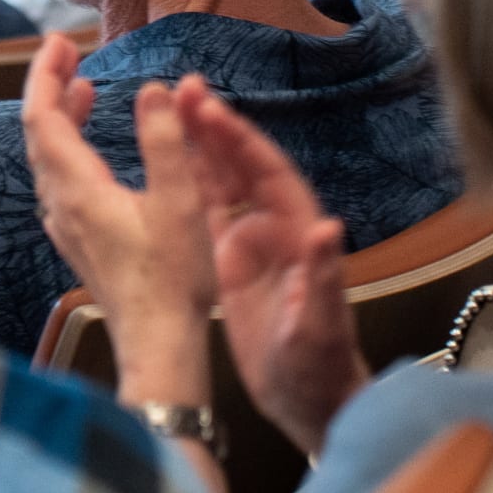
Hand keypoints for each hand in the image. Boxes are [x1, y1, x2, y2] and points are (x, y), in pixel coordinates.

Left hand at [18, 36, 211, 404]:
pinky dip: (71, 148)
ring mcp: (67, 226)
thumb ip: (164, 141)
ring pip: (48, 158)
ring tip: (84, 88)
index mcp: (78, 189)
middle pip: (39, 133)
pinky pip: (60, 180)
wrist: (160, 344)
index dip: (45, 73)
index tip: (60, 42)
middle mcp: (61, 205)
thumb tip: (153, 89)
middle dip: (52, 87)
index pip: (41, 115)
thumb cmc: (172, 280)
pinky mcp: (80, 241)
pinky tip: (92, 148)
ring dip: (61, 117)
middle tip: (70, 53)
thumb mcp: (178, 202)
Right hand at [177, 83, 362, 455]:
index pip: (270, 173)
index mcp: (299, 233)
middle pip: (242, 166)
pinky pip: (206, 212)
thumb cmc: (321, 367)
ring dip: (199, 146)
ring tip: (170, 108)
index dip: (242, 141)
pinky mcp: (228, 262)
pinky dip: (188, 183)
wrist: (309, 402)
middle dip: (215, 128)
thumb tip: (328, 227)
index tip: (213, 111)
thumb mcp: (322, 325)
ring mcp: (251, 243)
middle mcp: (276, 228)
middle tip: (183, 91)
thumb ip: (324, 277)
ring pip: (221, 182)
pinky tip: (165, 160)